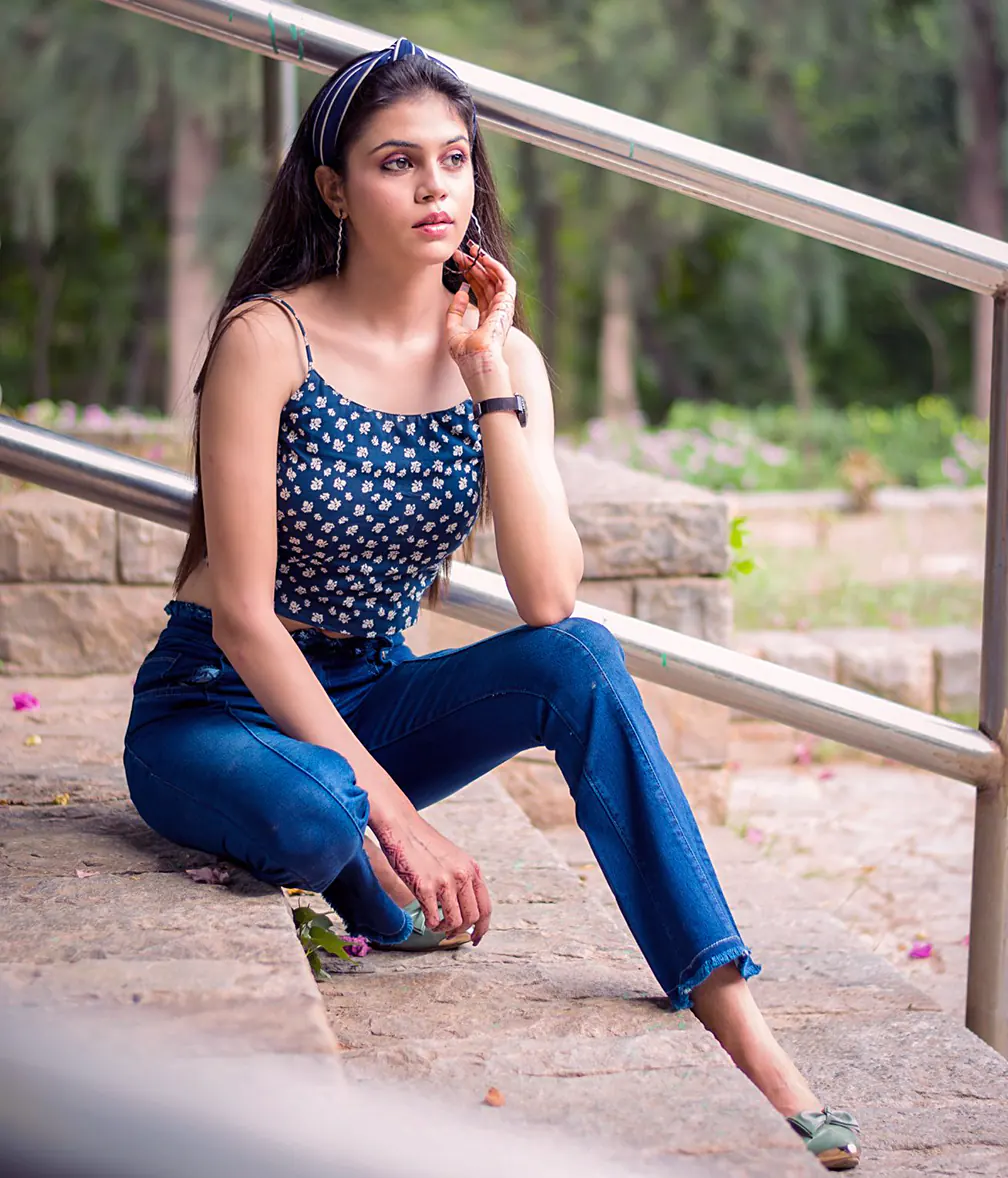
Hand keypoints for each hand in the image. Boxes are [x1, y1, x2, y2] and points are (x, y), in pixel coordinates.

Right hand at [372, 810, 492, 944]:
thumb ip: (462, 877)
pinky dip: (431, 926)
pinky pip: (434, 919)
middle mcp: (462, 875)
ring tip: (436, 925)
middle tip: (448, 933)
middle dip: (461, 930)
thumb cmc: (422, 843)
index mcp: (471, 868)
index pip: (485, 907)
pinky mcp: (425, 887)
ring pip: (456, 922)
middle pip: (472, 918)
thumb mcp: (452, 857)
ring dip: (446, 929)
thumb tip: (463, 906)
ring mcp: (445, 881)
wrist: (401, 826)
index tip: (476, 938)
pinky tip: (426, 920)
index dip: (482, 928)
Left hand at [445, 241, 516, 384]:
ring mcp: (503, 309)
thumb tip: (460, 292)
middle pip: (487, 283)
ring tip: (473, 251)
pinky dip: (497, 268)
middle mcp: (496, 313)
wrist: (477, 360)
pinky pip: (506, 281)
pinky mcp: (507, 305)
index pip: (480, 291)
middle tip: (461, 253)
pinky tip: (485, 258)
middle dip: (474, 266)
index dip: (470, 275)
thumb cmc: (467, 354)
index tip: (458, 263)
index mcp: (486, 320)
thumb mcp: (453, 330)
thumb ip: (455, 312)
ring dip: (485, 263)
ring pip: (496, 280)